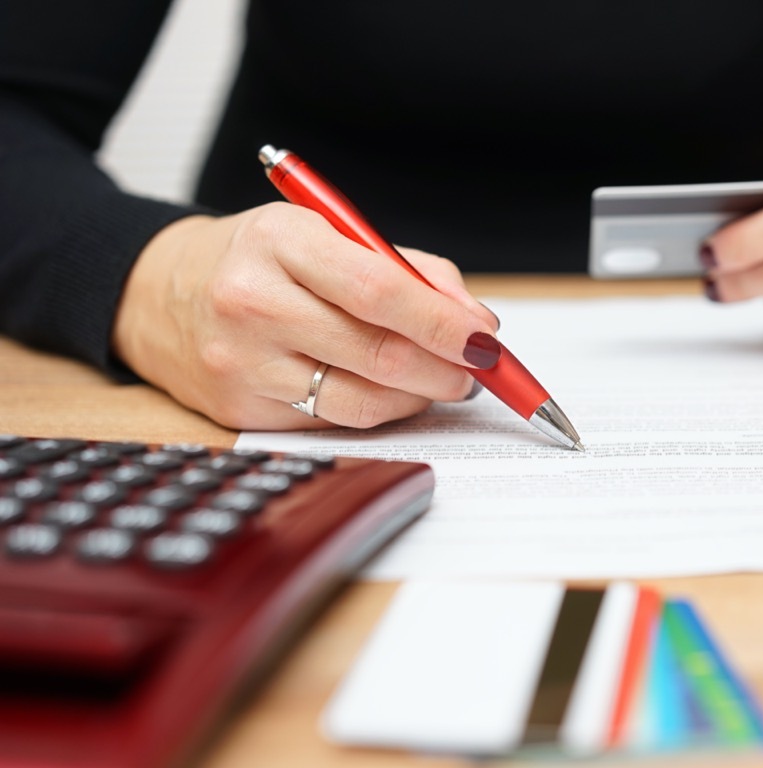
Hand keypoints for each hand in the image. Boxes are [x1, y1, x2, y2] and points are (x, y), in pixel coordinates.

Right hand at [112, 203, 498, 428]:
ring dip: (419, 397)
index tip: (486, 340)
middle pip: (378, 352)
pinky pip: (333, 422)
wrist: (159, 292)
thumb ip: (410, 270)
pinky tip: (391, 393)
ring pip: (362, 400)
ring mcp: (243, 362)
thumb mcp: (327, 234)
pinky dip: (378, 411)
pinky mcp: (240, 410)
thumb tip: (475, 322)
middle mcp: (254, 302)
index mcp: (281, 241)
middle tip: (478, 370)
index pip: (381, 290)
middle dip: (446, 368)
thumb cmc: (261, 259)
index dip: (445, 322)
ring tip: (442, 382)